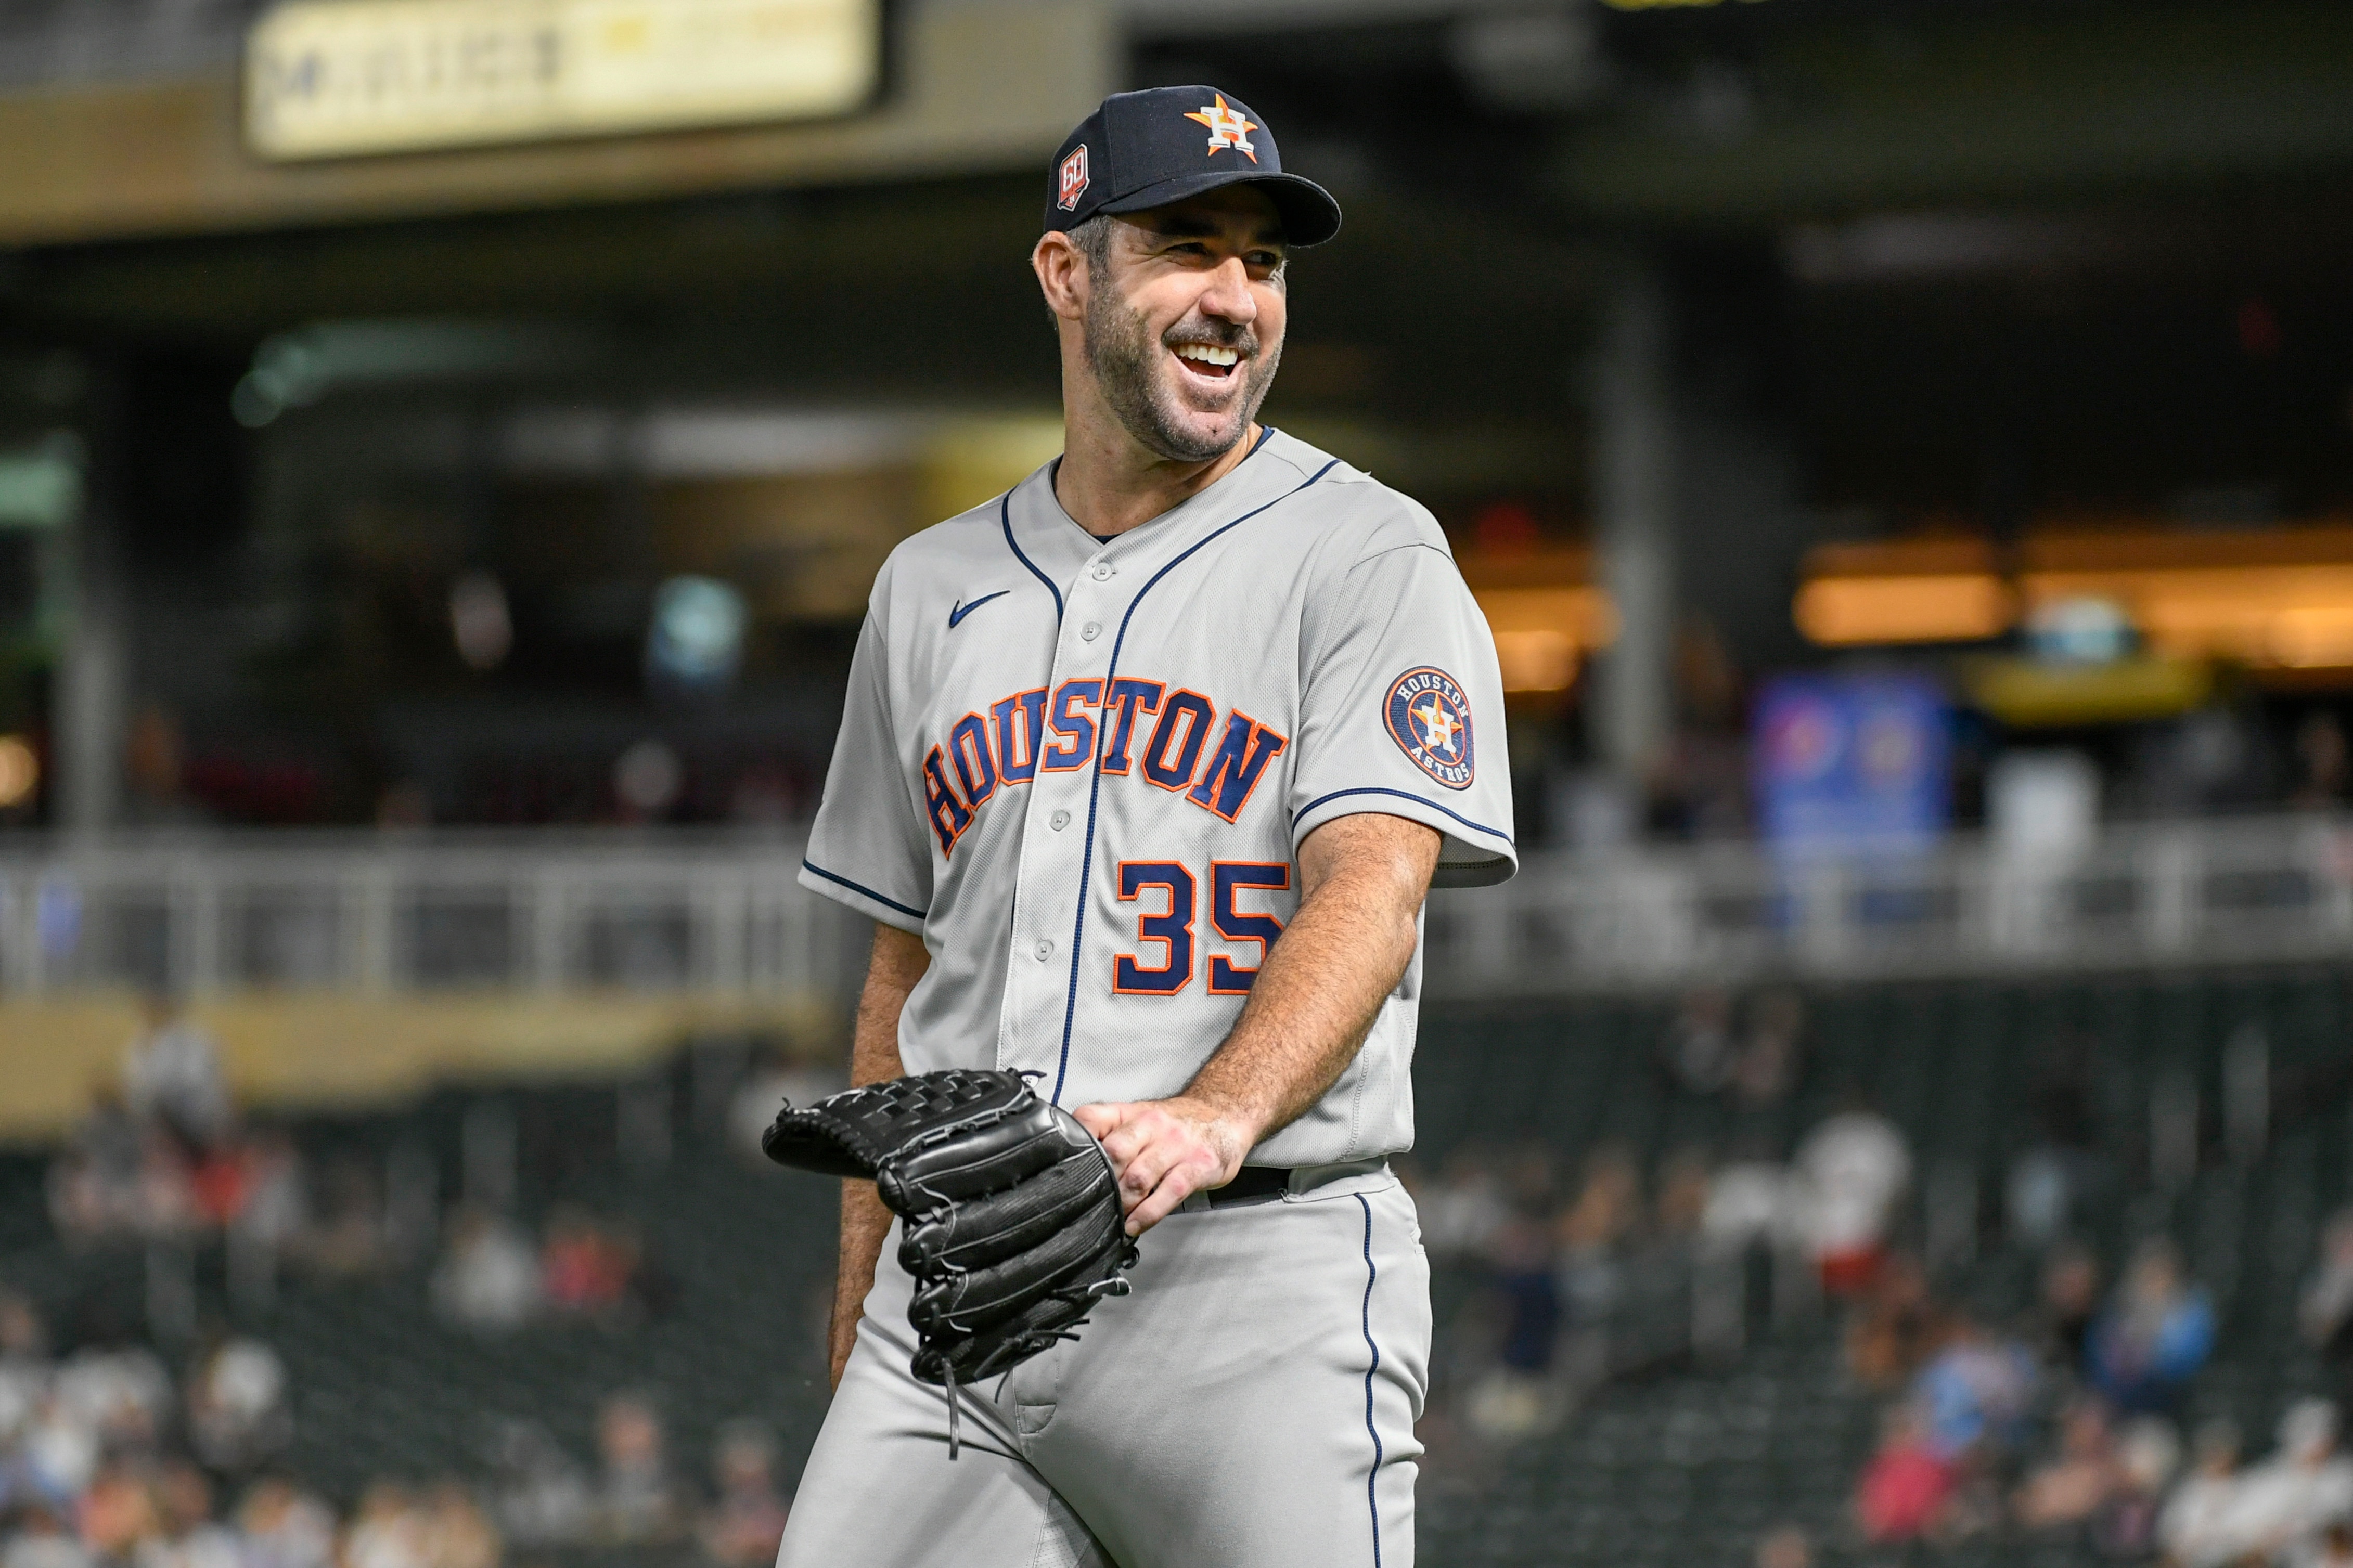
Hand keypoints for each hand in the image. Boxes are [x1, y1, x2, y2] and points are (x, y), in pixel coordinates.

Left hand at [1072, 1096, 1253, 1235]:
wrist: (1225, 1113)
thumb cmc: (1178, 1123)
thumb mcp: (1141, 1118)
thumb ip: (1112, 1136)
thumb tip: (1077, 1167)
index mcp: (1131, 1113)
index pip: (1092, 1118)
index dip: (1074, 1142)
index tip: (1063, 1170)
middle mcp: (1151, 1125)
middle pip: (1114, 1152)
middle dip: (1099, 1183)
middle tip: (1089, 1205)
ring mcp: (1176, 1145)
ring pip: (1139, 1176)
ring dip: (1121, 1204)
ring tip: (1112, 1220)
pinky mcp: (1197, 1166)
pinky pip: (1169, 1192)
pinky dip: (1148, 1213)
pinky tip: (1135, 1225)